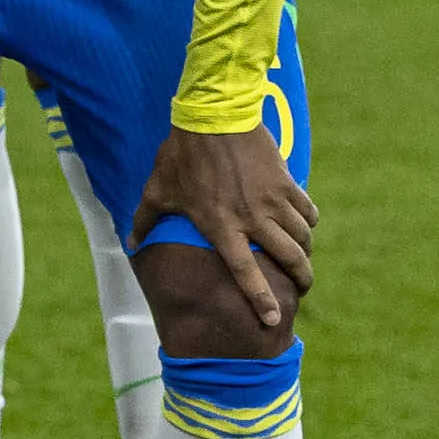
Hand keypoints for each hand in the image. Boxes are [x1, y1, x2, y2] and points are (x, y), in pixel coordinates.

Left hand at [134, 123, 316, 331]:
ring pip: (302, 237)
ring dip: (305, 251)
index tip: (273, 320)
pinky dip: (308, 222)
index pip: (245, 271)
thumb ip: (144, 221)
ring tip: (301, 259)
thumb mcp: (158, 190)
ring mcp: (273, 200)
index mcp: (221, 226)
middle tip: (302, 287)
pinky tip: (303, 226)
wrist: (213, 117)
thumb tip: (129, 245)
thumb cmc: (181, 156)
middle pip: (289, 259)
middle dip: (301, 278)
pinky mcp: (286, 182)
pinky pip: (307, 211)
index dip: (261, 298)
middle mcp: (252, 218)